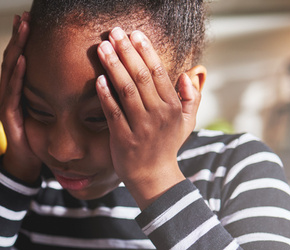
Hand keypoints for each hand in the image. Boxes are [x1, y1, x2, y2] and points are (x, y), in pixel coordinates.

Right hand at [0, 12, 40, 182]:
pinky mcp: (8, 115)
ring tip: (22, 30)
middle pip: (11, 57)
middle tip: (23, 16)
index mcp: (16, 88)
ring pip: (9, 69)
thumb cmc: (37, 135)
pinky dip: (16, 75)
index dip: (22, 38)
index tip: (29, 18)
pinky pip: (12, 92)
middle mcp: (7, 91)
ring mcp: (5, 102)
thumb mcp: (46, 107)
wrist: (26, 161)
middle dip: (17, 36)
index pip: (19, 57)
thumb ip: (51, 91)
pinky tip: (22, 61)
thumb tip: (74, 73)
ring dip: (16, 48)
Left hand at [96, 28, 200, 208]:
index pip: (158, 72)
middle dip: (126, 51)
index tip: (134, 33)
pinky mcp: (123, 138)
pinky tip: (98, 79)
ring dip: (113, 66)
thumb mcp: (187, 122)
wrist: (153, 177)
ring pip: (125, 90)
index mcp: (172, 106)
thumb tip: (188, 74)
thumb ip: (190, 97)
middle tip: (114, 32)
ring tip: (102, 48)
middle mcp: (158, 114)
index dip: (145, 51)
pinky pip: (113, 113)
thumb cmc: (167, 146)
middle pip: (140, 76)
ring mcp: (140, 127)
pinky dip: (106, 95)